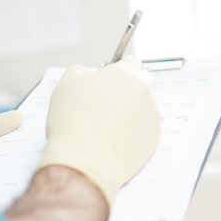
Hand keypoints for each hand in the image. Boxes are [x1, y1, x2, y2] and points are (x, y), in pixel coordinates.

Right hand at [37, 57, 160, 203]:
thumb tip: (88, 74)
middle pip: (142, 84)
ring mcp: (153, 116)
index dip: (119, 68)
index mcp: (128, 74)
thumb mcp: (66, 84)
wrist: (84, 158)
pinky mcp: (154, 138)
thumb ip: (80, 72)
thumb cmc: (73, 119)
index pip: (132, 62)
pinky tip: (115, 138)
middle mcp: (146, 92)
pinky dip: (134, 131)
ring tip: (107, 125)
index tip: (110, 77)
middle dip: (128, 89)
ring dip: (131, 111)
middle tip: (107, 101)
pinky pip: (145, 129)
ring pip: (144, 107)